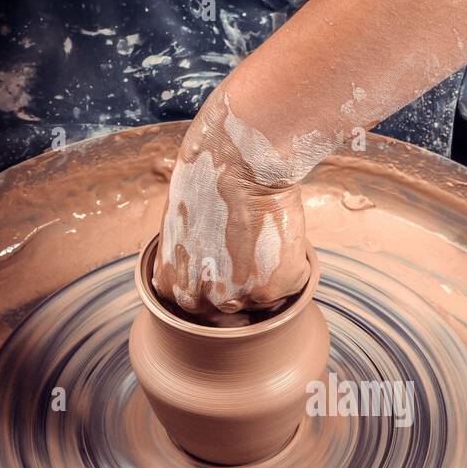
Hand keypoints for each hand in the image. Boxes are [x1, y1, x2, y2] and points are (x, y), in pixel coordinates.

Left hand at [151, 93, 310, 315]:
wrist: (240, 160)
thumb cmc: (207, 179)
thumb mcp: (180, 226)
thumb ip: (190, 260)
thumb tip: (209, 273)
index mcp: (173, 287)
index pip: (197, 306)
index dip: (216, 284)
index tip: (230, 265)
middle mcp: (203, 300)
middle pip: (230, 307)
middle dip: (243, 281)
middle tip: (253, 247)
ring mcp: (239, 297)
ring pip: (263, 299)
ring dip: (269, 273)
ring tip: (265, 234)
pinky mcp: (274, 288)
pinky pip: (291, 284)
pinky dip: (293, 262)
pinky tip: (281, 232)